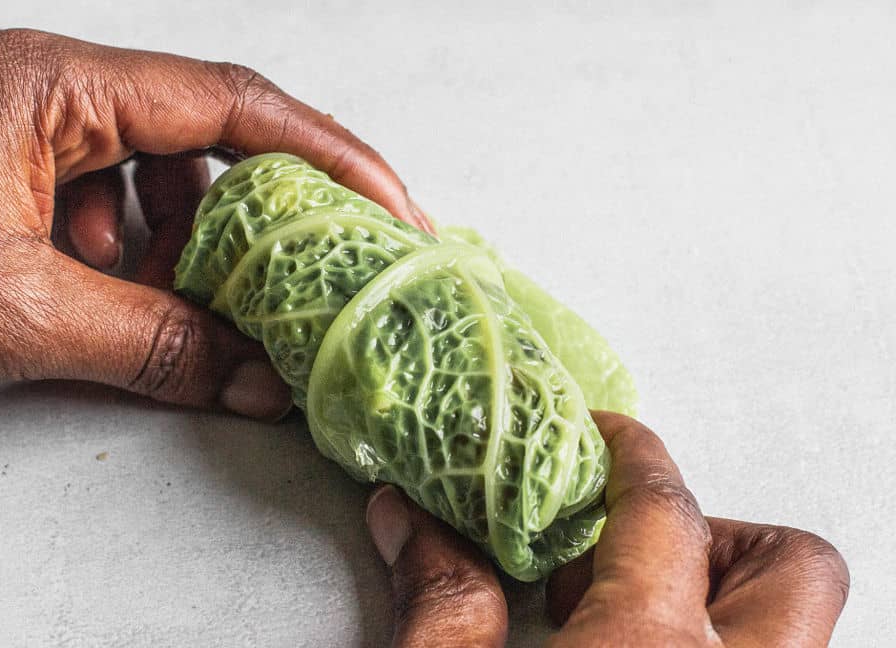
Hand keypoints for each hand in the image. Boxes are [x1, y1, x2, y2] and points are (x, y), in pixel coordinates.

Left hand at [0, 28, 432, 413]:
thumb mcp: (13, 312)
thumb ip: (152, 342)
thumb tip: (259, 379)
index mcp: (49, 84)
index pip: (228, 105)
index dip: (327, 154)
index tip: (391, 204)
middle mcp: (47, 99)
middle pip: (202, 147)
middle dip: (259, 224)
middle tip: (312, 284)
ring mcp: (27, 146)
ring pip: (158, 196)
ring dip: (191, 265)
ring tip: (201, 323)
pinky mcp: (11, 193)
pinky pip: (112, 227)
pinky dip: (140, 279)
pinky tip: (133, 321)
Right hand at [365, 412, 848, 646]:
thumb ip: (439, 606)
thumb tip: (415, 525)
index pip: (659, 507)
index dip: (630, 453)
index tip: (606, 436)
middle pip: (793, 565)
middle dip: (723, 535)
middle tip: (645, 544)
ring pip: (800, 627)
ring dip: (730, 601)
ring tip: (645, 614)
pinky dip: (720, 645)